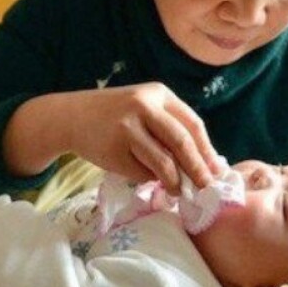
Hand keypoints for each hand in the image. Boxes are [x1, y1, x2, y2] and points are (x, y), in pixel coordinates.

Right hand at [65, 83, 220, 193]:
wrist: (71, 116)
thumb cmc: (117, 116)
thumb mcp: (145, 108)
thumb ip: (171, 127)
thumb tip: (206, 163)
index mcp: (159, 94)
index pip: (193, 124)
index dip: (206, 150)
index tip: (216, 170)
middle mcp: (144, 106)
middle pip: (182, 142)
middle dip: (198, 169)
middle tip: (207, 188)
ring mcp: (127, 127)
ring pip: (163, 162)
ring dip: (175, 182)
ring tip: (179, 192)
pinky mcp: (113, 149)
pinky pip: (141, 173)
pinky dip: (148, 180)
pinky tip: (146, 178)